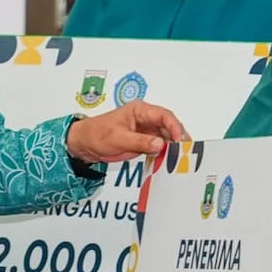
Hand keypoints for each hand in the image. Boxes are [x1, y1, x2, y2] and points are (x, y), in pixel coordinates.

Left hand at [67, 101, 188, 164]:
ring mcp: (146, 131)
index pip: (163, 116)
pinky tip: (170, 161)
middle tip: (185, 152)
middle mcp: (146, 119)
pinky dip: (165, 153)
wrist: (85, 145)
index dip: (175, 127)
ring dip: (173, 147)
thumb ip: (140, 141)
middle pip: (169, 126)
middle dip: (178, 138)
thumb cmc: (97, 134)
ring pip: (166, 137)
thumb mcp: (118, 138)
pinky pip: (159, 146)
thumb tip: (160, 144)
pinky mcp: (144, 142)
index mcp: (140, 110)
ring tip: (180, 158)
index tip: (180, 140)